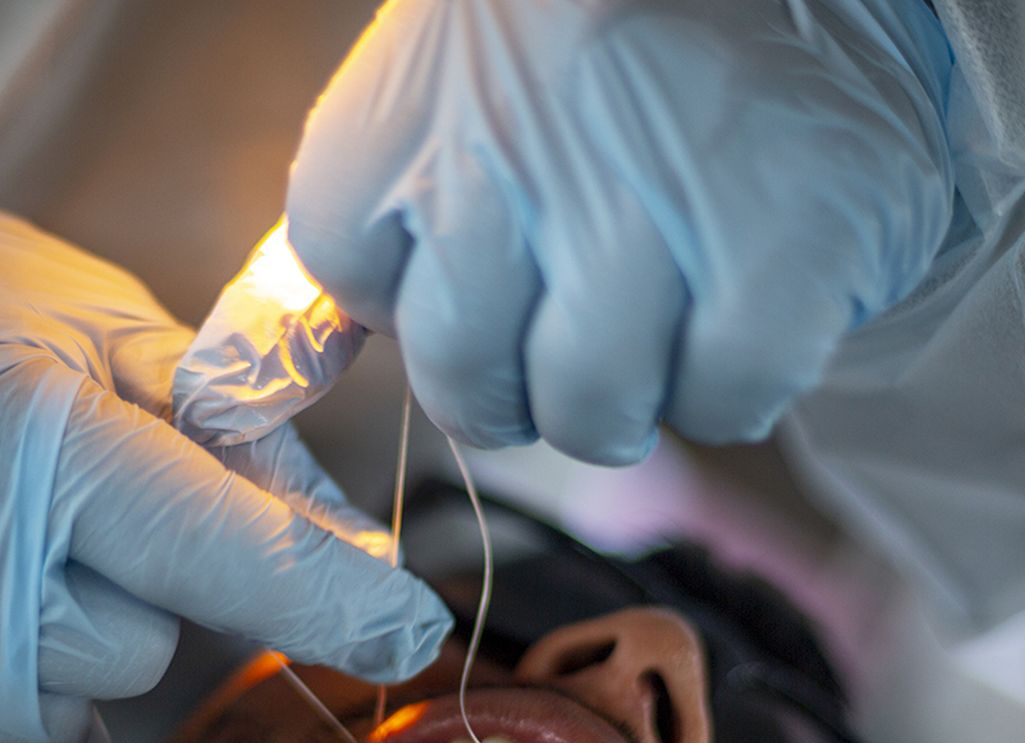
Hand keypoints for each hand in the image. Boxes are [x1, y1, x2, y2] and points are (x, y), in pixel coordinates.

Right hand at [0, 144, 447, 742]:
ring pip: (46, 729)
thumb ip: (230, 438)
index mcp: (18, 433)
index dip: (332, 599)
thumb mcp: (90, 321)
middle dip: (138, 601)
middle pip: (134, 656)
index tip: (413, 628)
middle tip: (69, 519)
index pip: (219, 551)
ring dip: (55, 667)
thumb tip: (356, 549)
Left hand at [177, 0, 955, 463]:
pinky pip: (725, 398)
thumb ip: (355, 239)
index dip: (430, 297)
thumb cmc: (589, 50)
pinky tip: (751, 299)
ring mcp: (653, 196)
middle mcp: (514, 147)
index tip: (496, 250)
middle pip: (469, 381)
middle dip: (526, 378)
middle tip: (587, 309)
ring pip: (594, 410)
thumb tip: (233, 392)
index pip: (355, 289)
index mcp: (405, 106)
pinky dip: (736, 384)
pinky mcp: (791, 240)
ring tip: (670, 304)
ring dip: (632, 391)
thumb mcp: (440, 101)